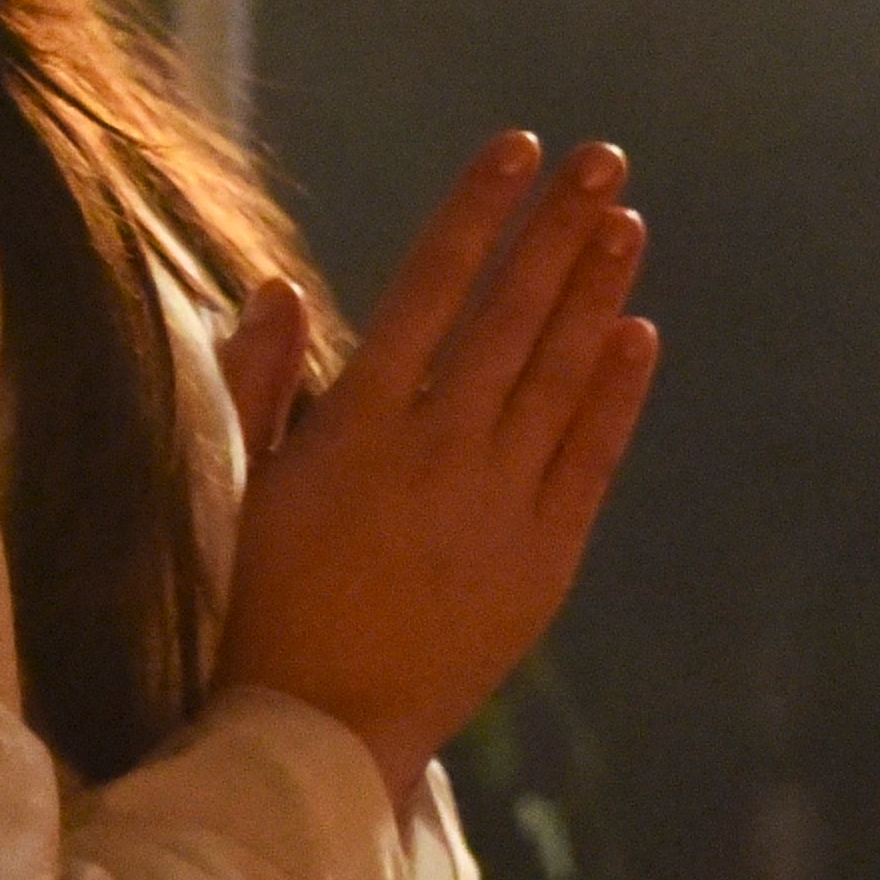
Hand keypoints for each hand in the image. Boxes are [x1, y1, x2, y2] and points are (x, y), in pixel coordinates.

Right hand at [214, 135, 658, 813]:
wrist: (321, 730)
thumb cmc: (263, 598)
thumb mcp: (240, 483)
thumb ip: (261, 382)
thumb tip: (280, 287)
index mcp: (358, 422)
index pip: (429, 286)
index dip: (475, 213)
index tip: (514, 149)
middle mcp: (437, 449)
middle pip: (510, 314)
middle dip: (558, 227)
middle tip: (602, 157)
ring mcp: (497, 504)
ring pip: (559, 373)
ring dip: (596, 290)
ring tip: (626, 220)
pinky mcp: (543, 559)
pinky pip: (590, 458)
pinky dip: (616, 394)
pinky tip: (639, 332)